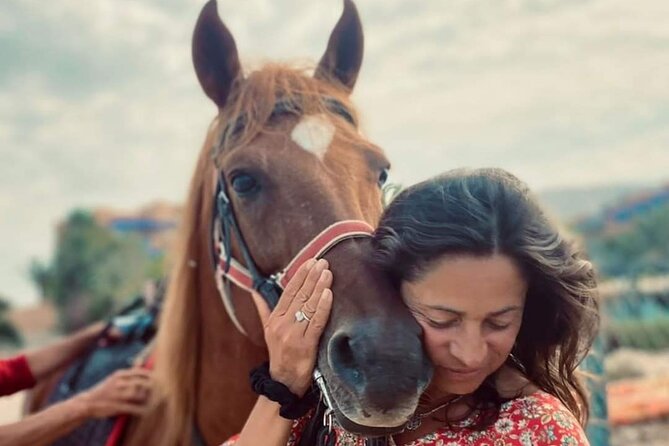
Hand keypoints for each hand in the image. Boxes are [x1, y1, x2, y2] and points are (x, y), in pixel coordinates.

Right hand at [75, 368, 154, 417]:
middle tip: (159, 390)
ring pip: (139, 395)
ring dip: (148, 398)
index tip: (158, 379)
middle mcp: (119, 383)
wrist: (88, 402)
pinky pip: (133, 408)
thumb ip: (129, 372)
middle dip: (152, 387)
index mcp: (119, 375)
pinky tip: (146, 410)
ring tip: (153, 400)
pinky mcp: (117, 406)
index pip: (140, 372)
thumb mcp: (115, 378)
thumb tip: (141, 361)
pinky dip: (141, 409)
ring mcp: (118, 395)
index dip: (150, 376)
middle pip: (142, 383)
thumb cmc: (104, 389)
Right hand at [251, 258, 332, 396]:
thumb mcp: (268, 330)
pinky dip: (323, 307)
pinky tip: (329, 294)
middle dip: (312, 277)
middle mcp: (282, 325)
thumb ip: (263, 309)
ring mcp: (293, 335)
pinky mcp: (305, 345)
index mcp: (274, 319)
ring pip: (308, 306)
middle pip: (299, 296)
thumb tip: (253, 291)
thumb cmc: (280, 354)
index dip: (299, 275)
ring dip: (319, 287)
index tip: (310, 262)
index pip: (288, 292)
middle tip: (322, 262)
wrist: (283, 383)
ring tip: (328, 272)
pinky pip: (316, 322)